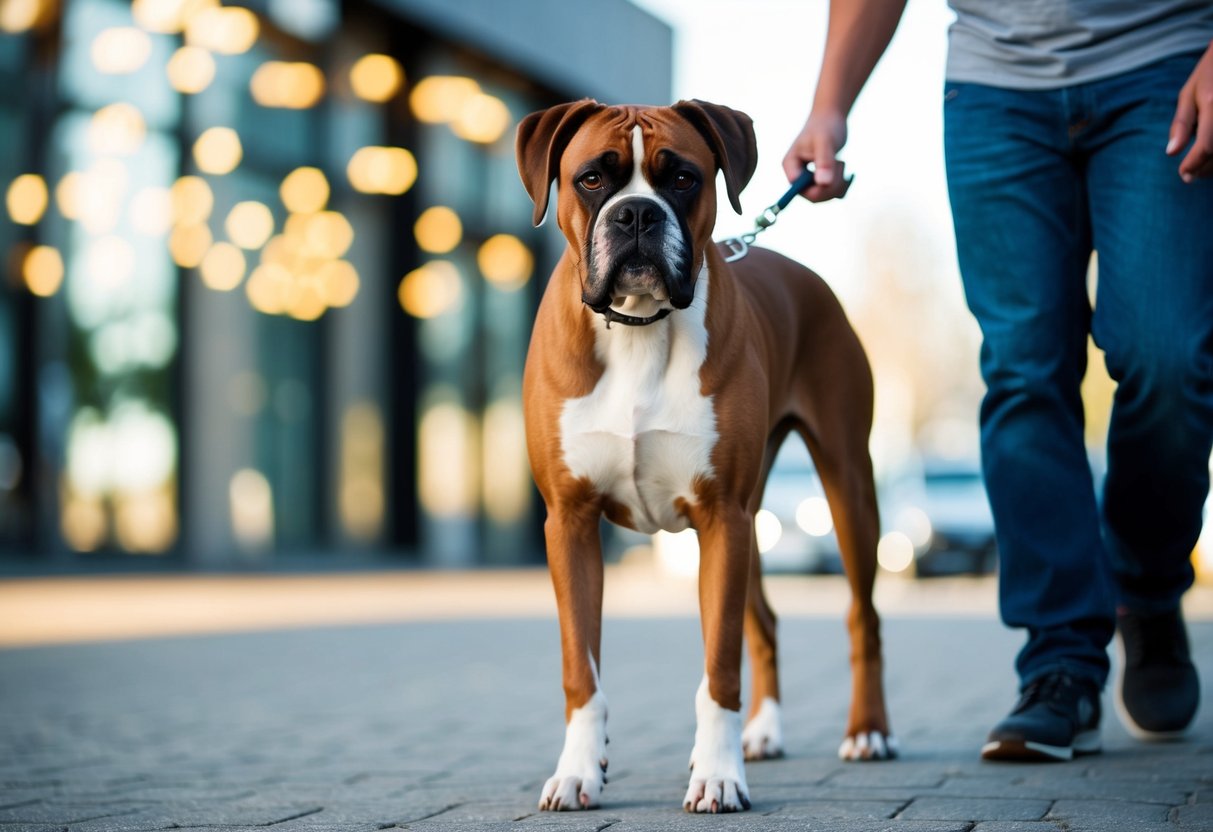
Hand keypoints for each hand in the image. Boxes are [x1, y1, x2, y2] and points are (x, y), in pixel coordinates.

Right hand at [782, 110, 850, 201]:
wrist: (831, 117)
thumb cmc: (826, 125)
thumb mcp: (825, 142)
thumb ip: (824, 162)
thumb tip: (824, 184)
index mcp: (790, 166)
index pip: (799, 190)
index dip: (817, 189)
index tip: (832, 173)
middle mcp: (797, 175)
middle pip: (813, 196)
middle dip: (831, 185)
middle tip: (841, 164)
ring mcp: (808, 179)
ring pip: (824, 196)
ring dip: (838, 184)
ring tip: (841, 163)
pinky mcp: (820, 179)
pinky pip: (832, 193)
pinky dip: (842, 186)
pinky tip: (846, 172)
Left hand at [1167, 41, 1212, 181]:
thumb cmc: (1210, 74)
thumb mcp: (1189, 94)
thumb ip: (1181, 124)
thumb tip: (1171, 153)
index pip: (1207, 146)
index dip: (1194, 164)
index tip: (1183, 174)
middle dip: (1205, 169)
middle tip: (1190, 175)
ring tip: (1201, 169)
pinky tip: (1212, 158)